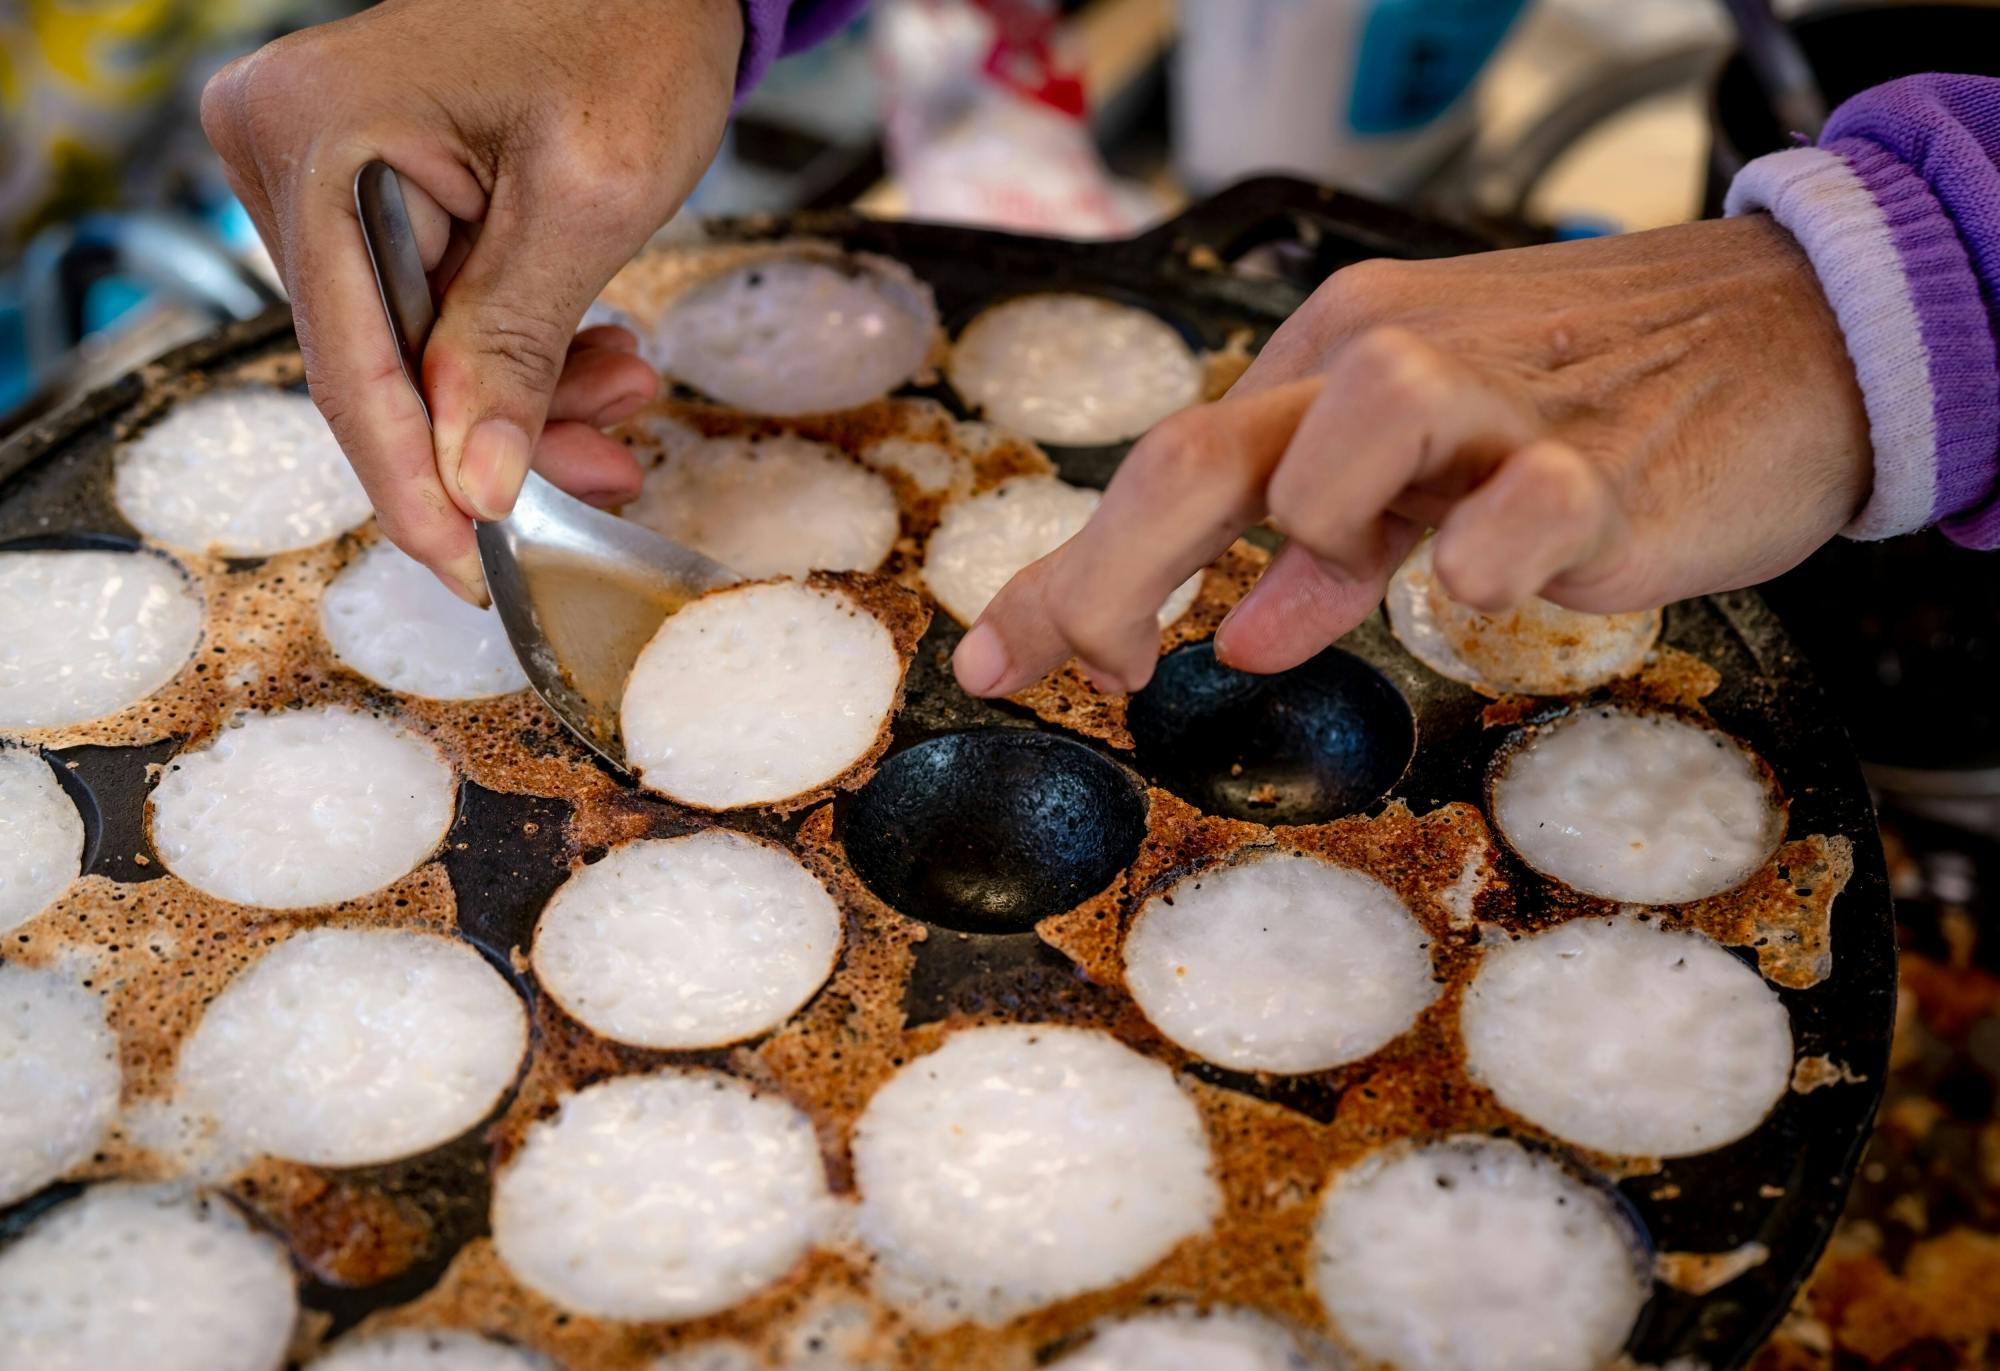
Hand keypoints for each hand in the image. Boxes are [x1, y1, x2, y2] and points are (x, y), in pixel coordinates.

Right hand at [202, 0, 743, 602]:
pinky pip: (432, 310)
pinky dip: (514, 352)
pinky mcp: (370, 190)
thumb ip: (518, 346)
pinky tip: (593, 358)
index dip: (413, 486)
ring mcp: (322, 174)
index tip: (468, 572)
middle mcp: (287, 154)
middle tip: (604, 471)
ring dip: (521, 397)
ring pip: (414, 351)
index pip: (350, 365)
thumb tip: (474, 482)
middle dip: (494, 438)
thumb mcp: (586, 200)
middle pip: (380, 366)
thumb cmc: (628, 33)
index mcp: (313, 138)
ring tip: (623, 395)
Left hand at [952, 214, 1873, 695]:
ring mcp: (1489, 402)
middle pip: (1198, 457)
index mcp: (1335, 358)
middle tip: (1109, 669)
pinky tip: (1494, 571)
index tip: (997, 662)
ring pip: (1330, 451)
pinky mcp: (1592, 463)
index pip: (1170, 462)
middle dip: (1113, 578)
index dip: (1068, 571)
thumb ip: (1332, 552)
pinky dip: (1477, 560)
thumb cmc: (1598, 404)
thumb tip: (1241, 634)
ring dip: (1323, 539)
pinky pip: (1503, 517)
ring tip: (1397, 561)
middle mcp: (1385, 358)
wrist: (1799, 329)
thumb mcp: (1437, 474)